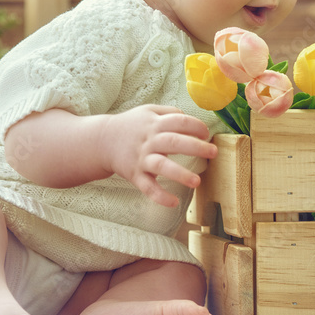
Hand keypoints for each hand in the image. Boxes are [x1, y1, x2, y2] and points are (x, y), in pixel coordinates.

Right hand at [100, 105, 217, 207]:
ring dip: (180, 174)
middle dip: (196, 147)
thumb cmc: (131, 125)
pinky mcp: (135, 175)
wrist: (101, 140)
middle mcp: (150, 140)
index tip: (206, 134)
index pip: (180, 121)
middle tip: (213, 153)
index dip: (196, 126)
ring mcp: (142, 159)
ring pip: (162, 166)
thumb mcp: (148, 111)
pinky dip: (159, 196)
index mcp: (155, 123)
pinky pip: (148, 187)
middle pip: (174, 142)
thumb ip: (170, 112)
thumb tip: (192, 119)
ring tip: (197, 181)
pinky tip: (174, 202)